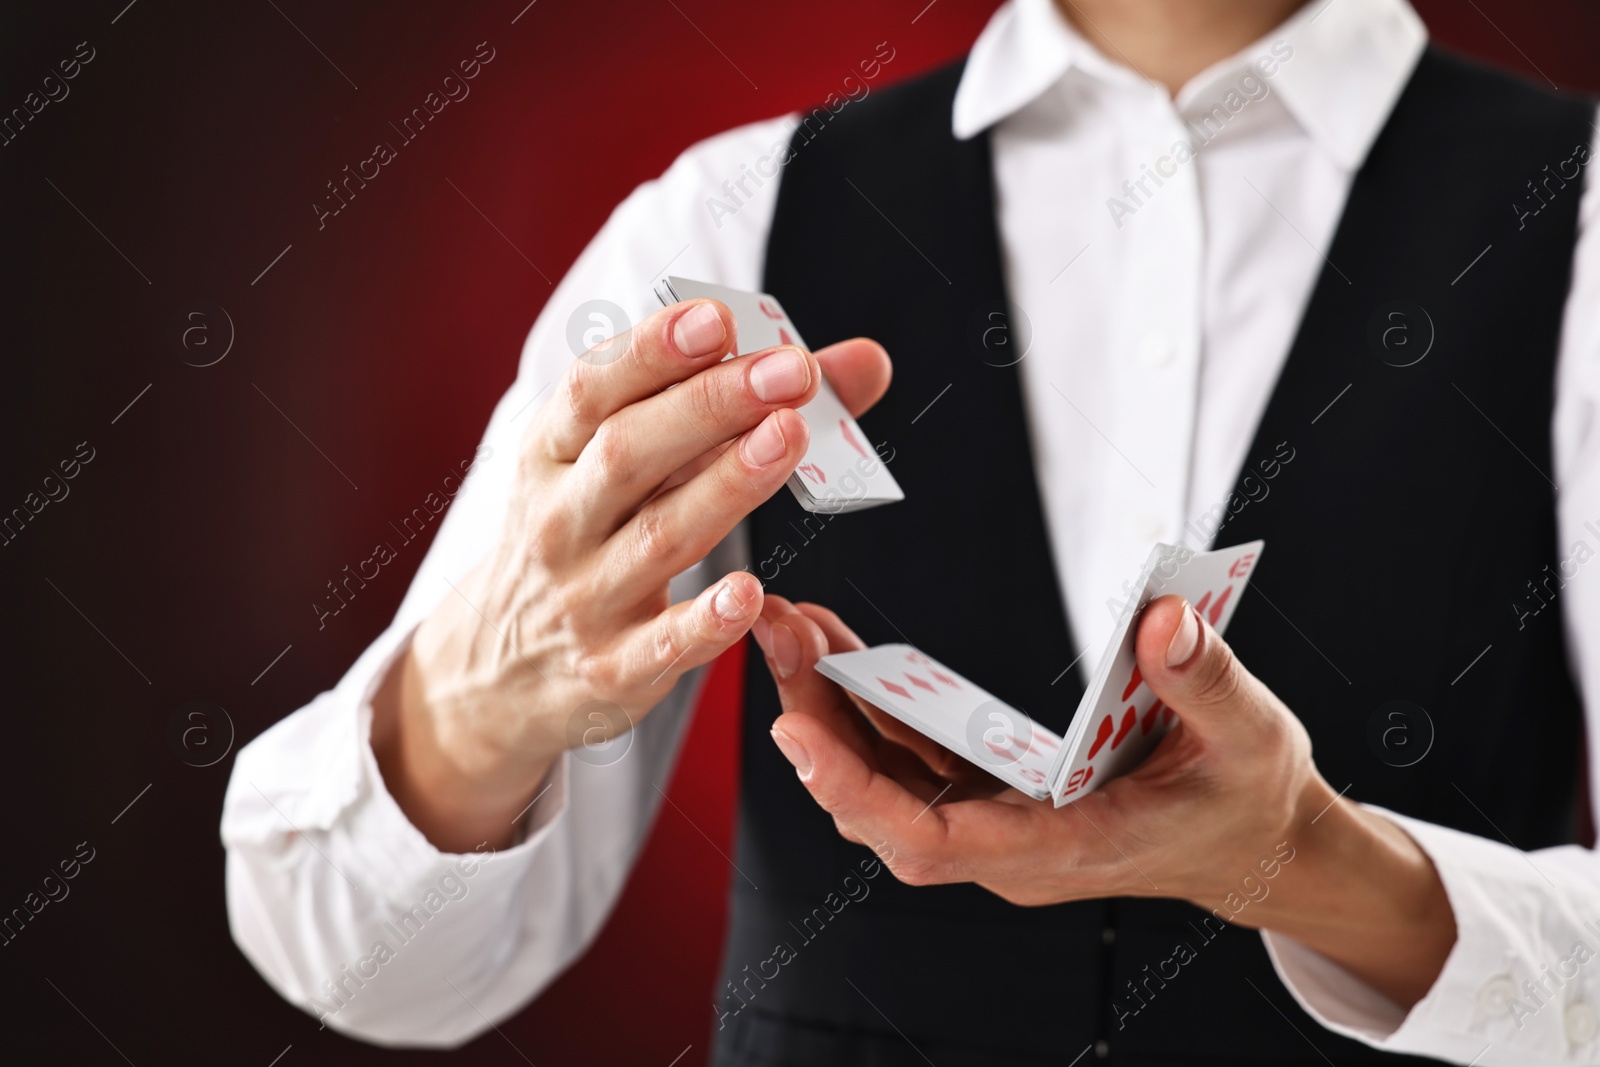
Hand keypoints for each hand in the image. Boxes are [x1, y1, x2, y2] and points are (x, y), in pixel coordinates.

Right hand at [373, 299, 890, 850]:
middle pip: (631, 452)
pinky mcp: (613, 669)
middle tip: (791, 370)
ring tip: (790, 437)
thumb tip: (862, 361)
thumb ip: (740, 408)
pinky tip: (750, 593)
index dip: (651, 350)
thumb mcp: (630, 465)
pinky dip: (705, 620)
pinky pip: (663, 644)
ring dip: (727, 485)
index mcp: (552, 454)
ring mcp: (584, 597)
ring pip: (658, 536)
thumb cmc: (588, 539)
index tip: (716, 317)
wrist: (498, 671)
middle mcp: (560, 520)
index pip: (592, 390)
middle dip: (711, 404)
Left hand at [755, 594, 1455, 1006]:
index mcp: (1063, 847)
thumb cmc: (1248, 798)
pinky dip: (868, 707)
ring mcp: (995, 823)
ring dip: (829, 709)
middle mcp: (1010, 847)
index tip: (795, 733)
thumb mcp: (1250, 737)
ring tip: (793, 626)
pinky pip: (909, 758)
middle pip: (883, 804)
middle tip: (774, 634)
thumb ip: (1205, 681)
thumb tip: (1162, 620)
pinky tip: (840, 649)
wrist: (1254, 842)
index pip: (933, 844)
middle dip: (817, 725)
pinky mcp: (993, 794)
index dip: (855, 792)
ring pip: (885, 781)